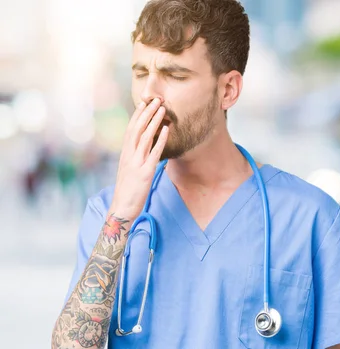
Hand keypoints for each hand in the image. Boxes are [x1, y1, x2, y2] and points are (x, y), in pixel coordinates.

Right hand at [110, 98, 168, 218]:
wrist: (122, 208)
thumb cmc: (127, 190)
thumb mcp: (129, 169)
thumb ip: (135, 157)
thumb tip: (145, 146)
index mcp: (125, 153)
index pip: (131, 129)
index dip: (138, 115)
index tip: (144, 103)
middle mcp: (129, 155)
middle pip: (138, 129)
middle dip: (147, 113)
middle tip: (156, 99)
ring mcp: (136, 163)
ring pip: (145, 137)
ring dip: (154, 121)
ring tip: (162, 109)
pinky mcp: (145, 172)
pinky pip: (154, 153)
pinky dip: (160, 140)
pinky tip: (167, 130)